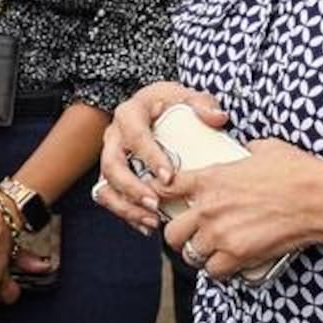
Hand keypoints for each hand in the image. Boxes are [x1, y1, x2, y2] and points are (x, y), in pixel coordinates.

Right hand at [94, 81, 221, 233]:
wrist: (155, 108)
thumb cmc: (171, 104)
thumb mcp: (186, 97)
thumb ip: (202, 104)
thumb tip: (217, 118)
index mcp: (129, 113)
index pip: (135, 135)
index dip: (150, 157)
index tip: (169, 177)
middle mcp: (113, 136)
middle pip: (112, 165)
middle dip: (132, 188)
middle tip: (156, 204)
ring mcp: (110, 157)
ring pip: (106, 186)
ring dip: (126, 206)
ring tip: (152, 221)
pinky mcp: (112, 176)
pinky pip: (110, 198)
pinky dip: (126, 214)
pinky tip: (147, 225)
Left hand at [160, 137, 322, 281]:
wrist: (318, 198)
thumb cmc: (295, 170)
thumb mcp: (262, 148)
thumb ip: (243, 151)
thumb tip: (244, 149)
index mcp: (209, 179)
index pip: (164, 188)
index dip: (160, 196)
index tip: (165, 200)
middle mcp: (207, 209)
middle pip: (171, 232)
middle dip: (178, 235)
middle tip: (191, 234)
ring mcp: (220, 235)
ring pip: (190, 255)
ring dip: (198, 254)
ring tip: (210, 251)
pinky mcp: (237, 256)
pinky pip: (213, 272)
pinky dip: (218, 270)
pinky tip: (226, 264)